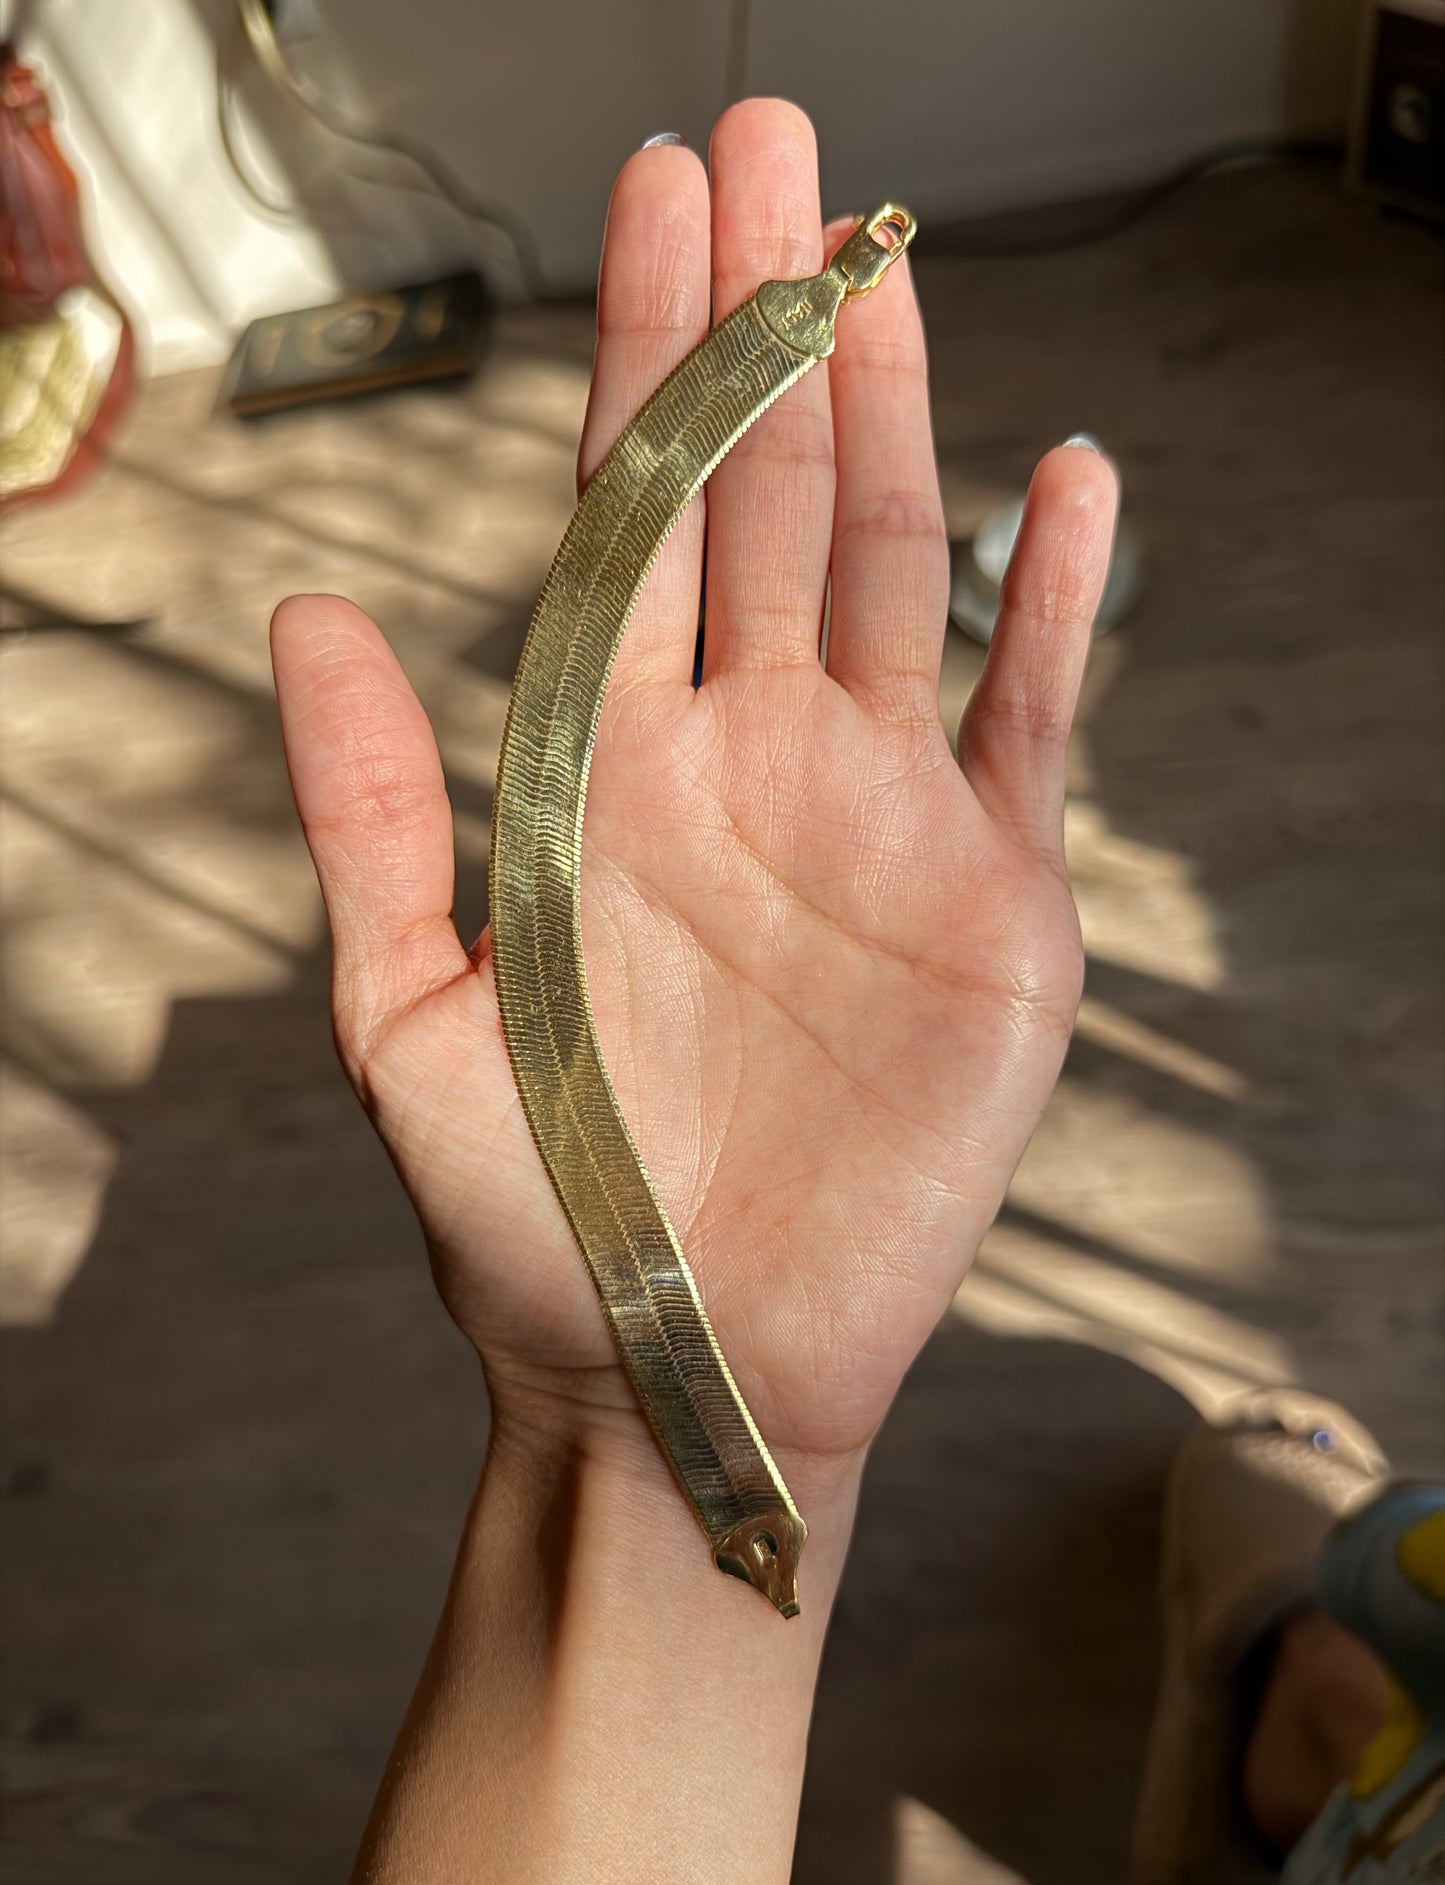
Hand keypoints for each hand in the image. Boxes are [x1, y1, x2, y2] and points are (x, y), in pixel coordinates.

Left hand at [271, 99, 1115, 1506]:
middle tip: (775, 141)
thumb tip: (307, 610)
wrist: (676, 1358)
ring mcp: (878, 816)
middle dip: (768, 328)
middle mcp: (747, 759)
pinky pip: (1031, 721)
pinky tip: (1061, 480)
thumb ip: (371, 812)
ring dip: (890, 418)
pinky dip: (1056, 605)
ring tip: (884, 260)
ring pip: (887, 574)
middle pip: (761, 505)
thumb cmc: (530, 1207)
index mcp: (607, 769)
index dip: (644, 361)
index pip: (628, 521)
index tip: (657, 199)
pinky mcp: (991, 900)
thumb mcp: (404, 1010)